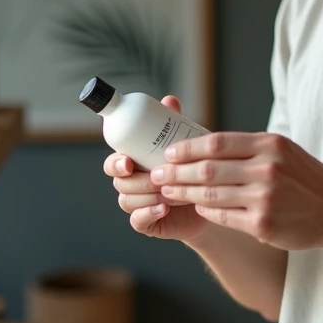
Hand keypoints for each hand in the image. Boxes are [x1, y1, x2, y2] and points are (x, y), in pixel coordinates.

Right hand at [103, 95, 208, 242]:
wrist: (209, 201)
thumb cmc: (191, 169)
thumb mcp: (183, 145)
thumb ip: (172, 124)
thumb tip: (169, 100)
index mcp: (133, 163)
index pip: (113, 163)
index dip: (115, 163)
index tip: (128, 163)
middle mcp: (130, 183)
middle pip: (119, 182)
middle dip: (137, 180)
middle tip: (157, 179)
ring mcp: (136, 204)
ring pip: (127, 201)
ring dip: (146, 196)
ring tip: (168, 194)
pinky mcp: (146, 222)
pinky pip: (137, 221)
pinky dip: (148, 214)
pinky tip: (163, 209)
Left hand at [149, 131, 322, 251]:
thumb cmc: (308, 180)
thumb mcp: (284, 151)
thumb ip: (251, 148)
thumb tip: (208, 144)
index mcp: (270, 145)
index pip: (217, 142)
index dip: (188, 148)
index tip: (169, 152)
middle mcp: (266, 169)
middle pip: (208, 169)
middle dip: (176, 172)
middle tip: (157, 173)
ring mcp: (264, 198)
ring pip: (210, 194)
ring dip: (183, 192)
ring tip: (168, 190)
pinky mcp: (262, 224)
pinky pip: (223, 216)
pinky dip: (205, 210)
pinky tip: (196, 207)